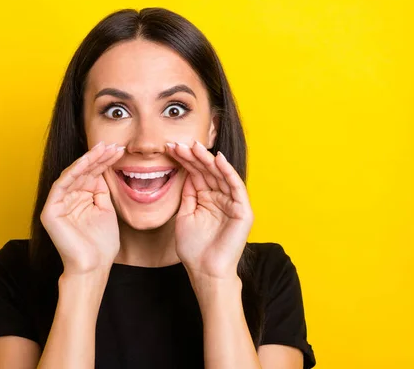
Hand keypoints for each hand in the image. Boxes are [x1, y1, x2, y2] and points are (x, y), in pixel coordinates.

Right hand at [40, 141, 124, 275]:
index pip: (91, 175)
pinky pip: (62, 184)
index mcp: (80, 199)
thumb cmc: (101, 245)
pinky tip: (88, 161)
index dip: (104, 161)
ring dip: (89, 160)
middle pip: (83, 172)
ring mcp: (57, 204)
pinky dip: (75, 171)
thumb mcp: (106, 211)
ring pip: (73, 174)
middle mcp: (67, 199)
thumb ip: (102, 191)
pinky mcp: (50, 210)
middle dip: (98, 157)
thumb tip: (103, 170)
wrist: (93, 267)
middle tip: (112, 145)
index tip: (119, 150)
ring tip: (104, 149)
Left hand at [166, 140, 253, 279]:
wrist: (205, 271)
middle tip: (179, 143)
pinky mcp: (243, 210)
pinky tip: (217, 159)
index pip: (196, 173)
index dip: (184, 160)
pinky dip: (227, 172)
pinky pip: (235, 186)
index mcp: (207, 198)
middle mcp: (221, 197)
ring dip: (207, 160)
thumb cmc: (193, 248)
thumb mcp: (185, 215)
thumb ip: (188, 194)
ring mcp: (232, 203)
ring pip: (220, 175)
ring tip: (194, 146)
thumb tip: (185, 173)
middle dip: (193, 156)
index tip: (170, 148)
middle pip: (207, 171)